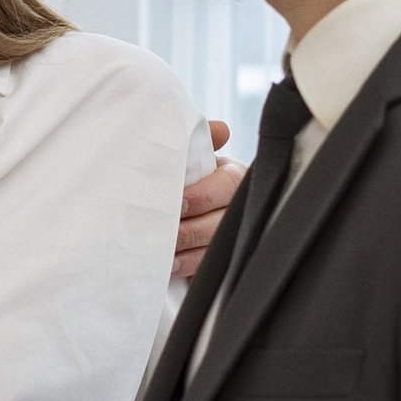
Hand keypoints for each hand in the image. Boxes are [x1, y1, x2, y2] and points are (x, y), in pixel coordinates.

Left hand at [175, 122, 245, 280]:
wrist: (186, 205)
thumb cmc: (188, 176)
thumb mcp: (194, 157)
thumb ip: (199, 143)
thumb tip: (221, 130)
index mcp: (233, 177)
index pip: (227, 184)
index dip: (203, 196)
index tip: (179, 203)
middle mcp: (238, 208)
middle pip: (220, 223)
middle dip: (190, 230)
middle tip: (165, 233)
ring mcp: (231, 237)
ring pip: (214, 250)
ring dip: (186, 255)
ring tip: (162, 255)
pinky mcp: (220, 262)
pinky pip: (207, 270)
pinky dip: (186, 269)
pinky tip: (169, 268)